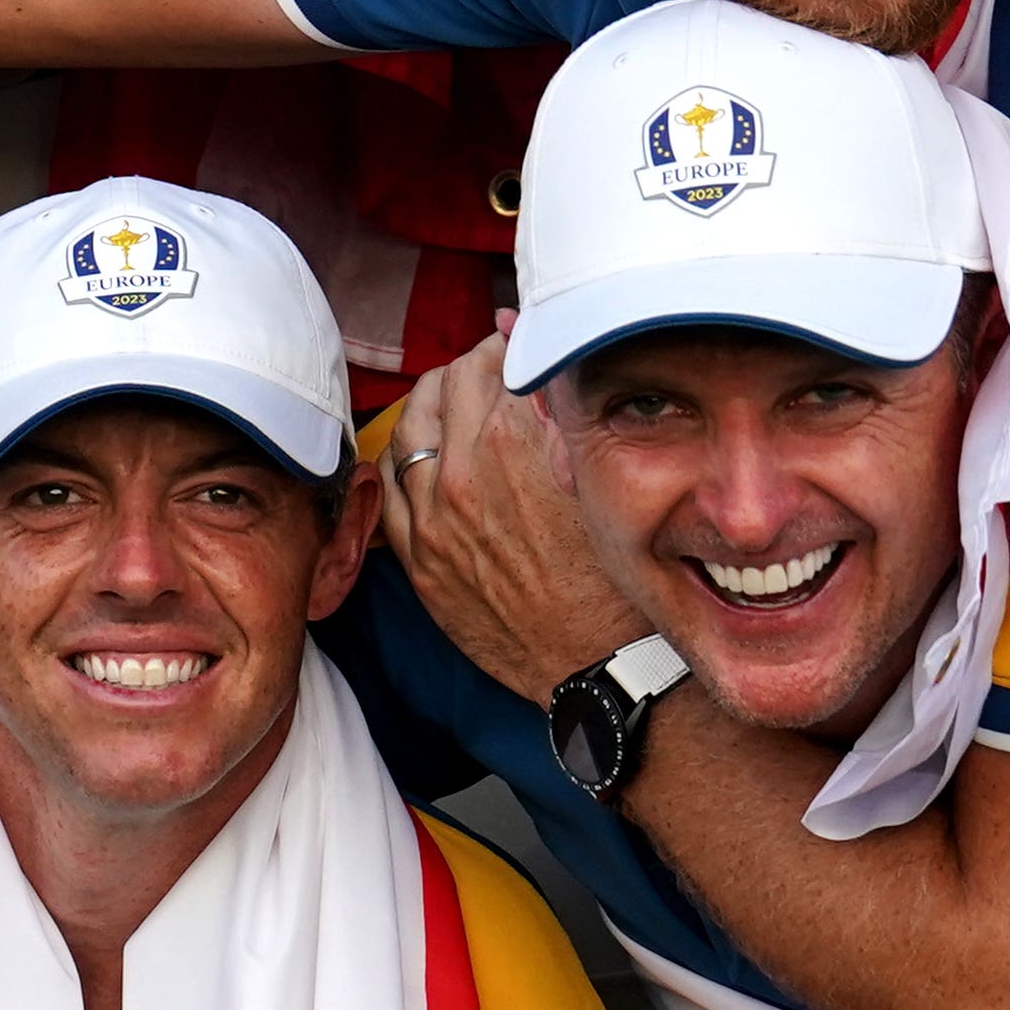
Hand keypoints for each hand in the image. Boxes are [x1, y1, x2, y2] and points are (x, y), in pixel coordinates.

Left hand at [375, 340, 655, 702]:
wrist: (599, 665)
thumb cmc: (618, 573)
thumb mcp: (601, 476)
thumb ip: (561, 408)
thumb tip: (535, 350)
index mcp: (511, 442)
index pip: (496, 360)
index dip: (512, 345)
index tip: (520, 344)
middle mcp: (460, 473)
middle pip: (448, 383)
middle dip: (472, 365)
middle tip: (493, 367)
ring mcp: (432, 517)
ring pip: (410, 426)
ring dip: (434, 401)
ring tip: (456, 398)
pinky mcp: (418, 558)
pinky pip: (391, 486)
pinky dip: (405, 455)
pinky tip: (424, 450)